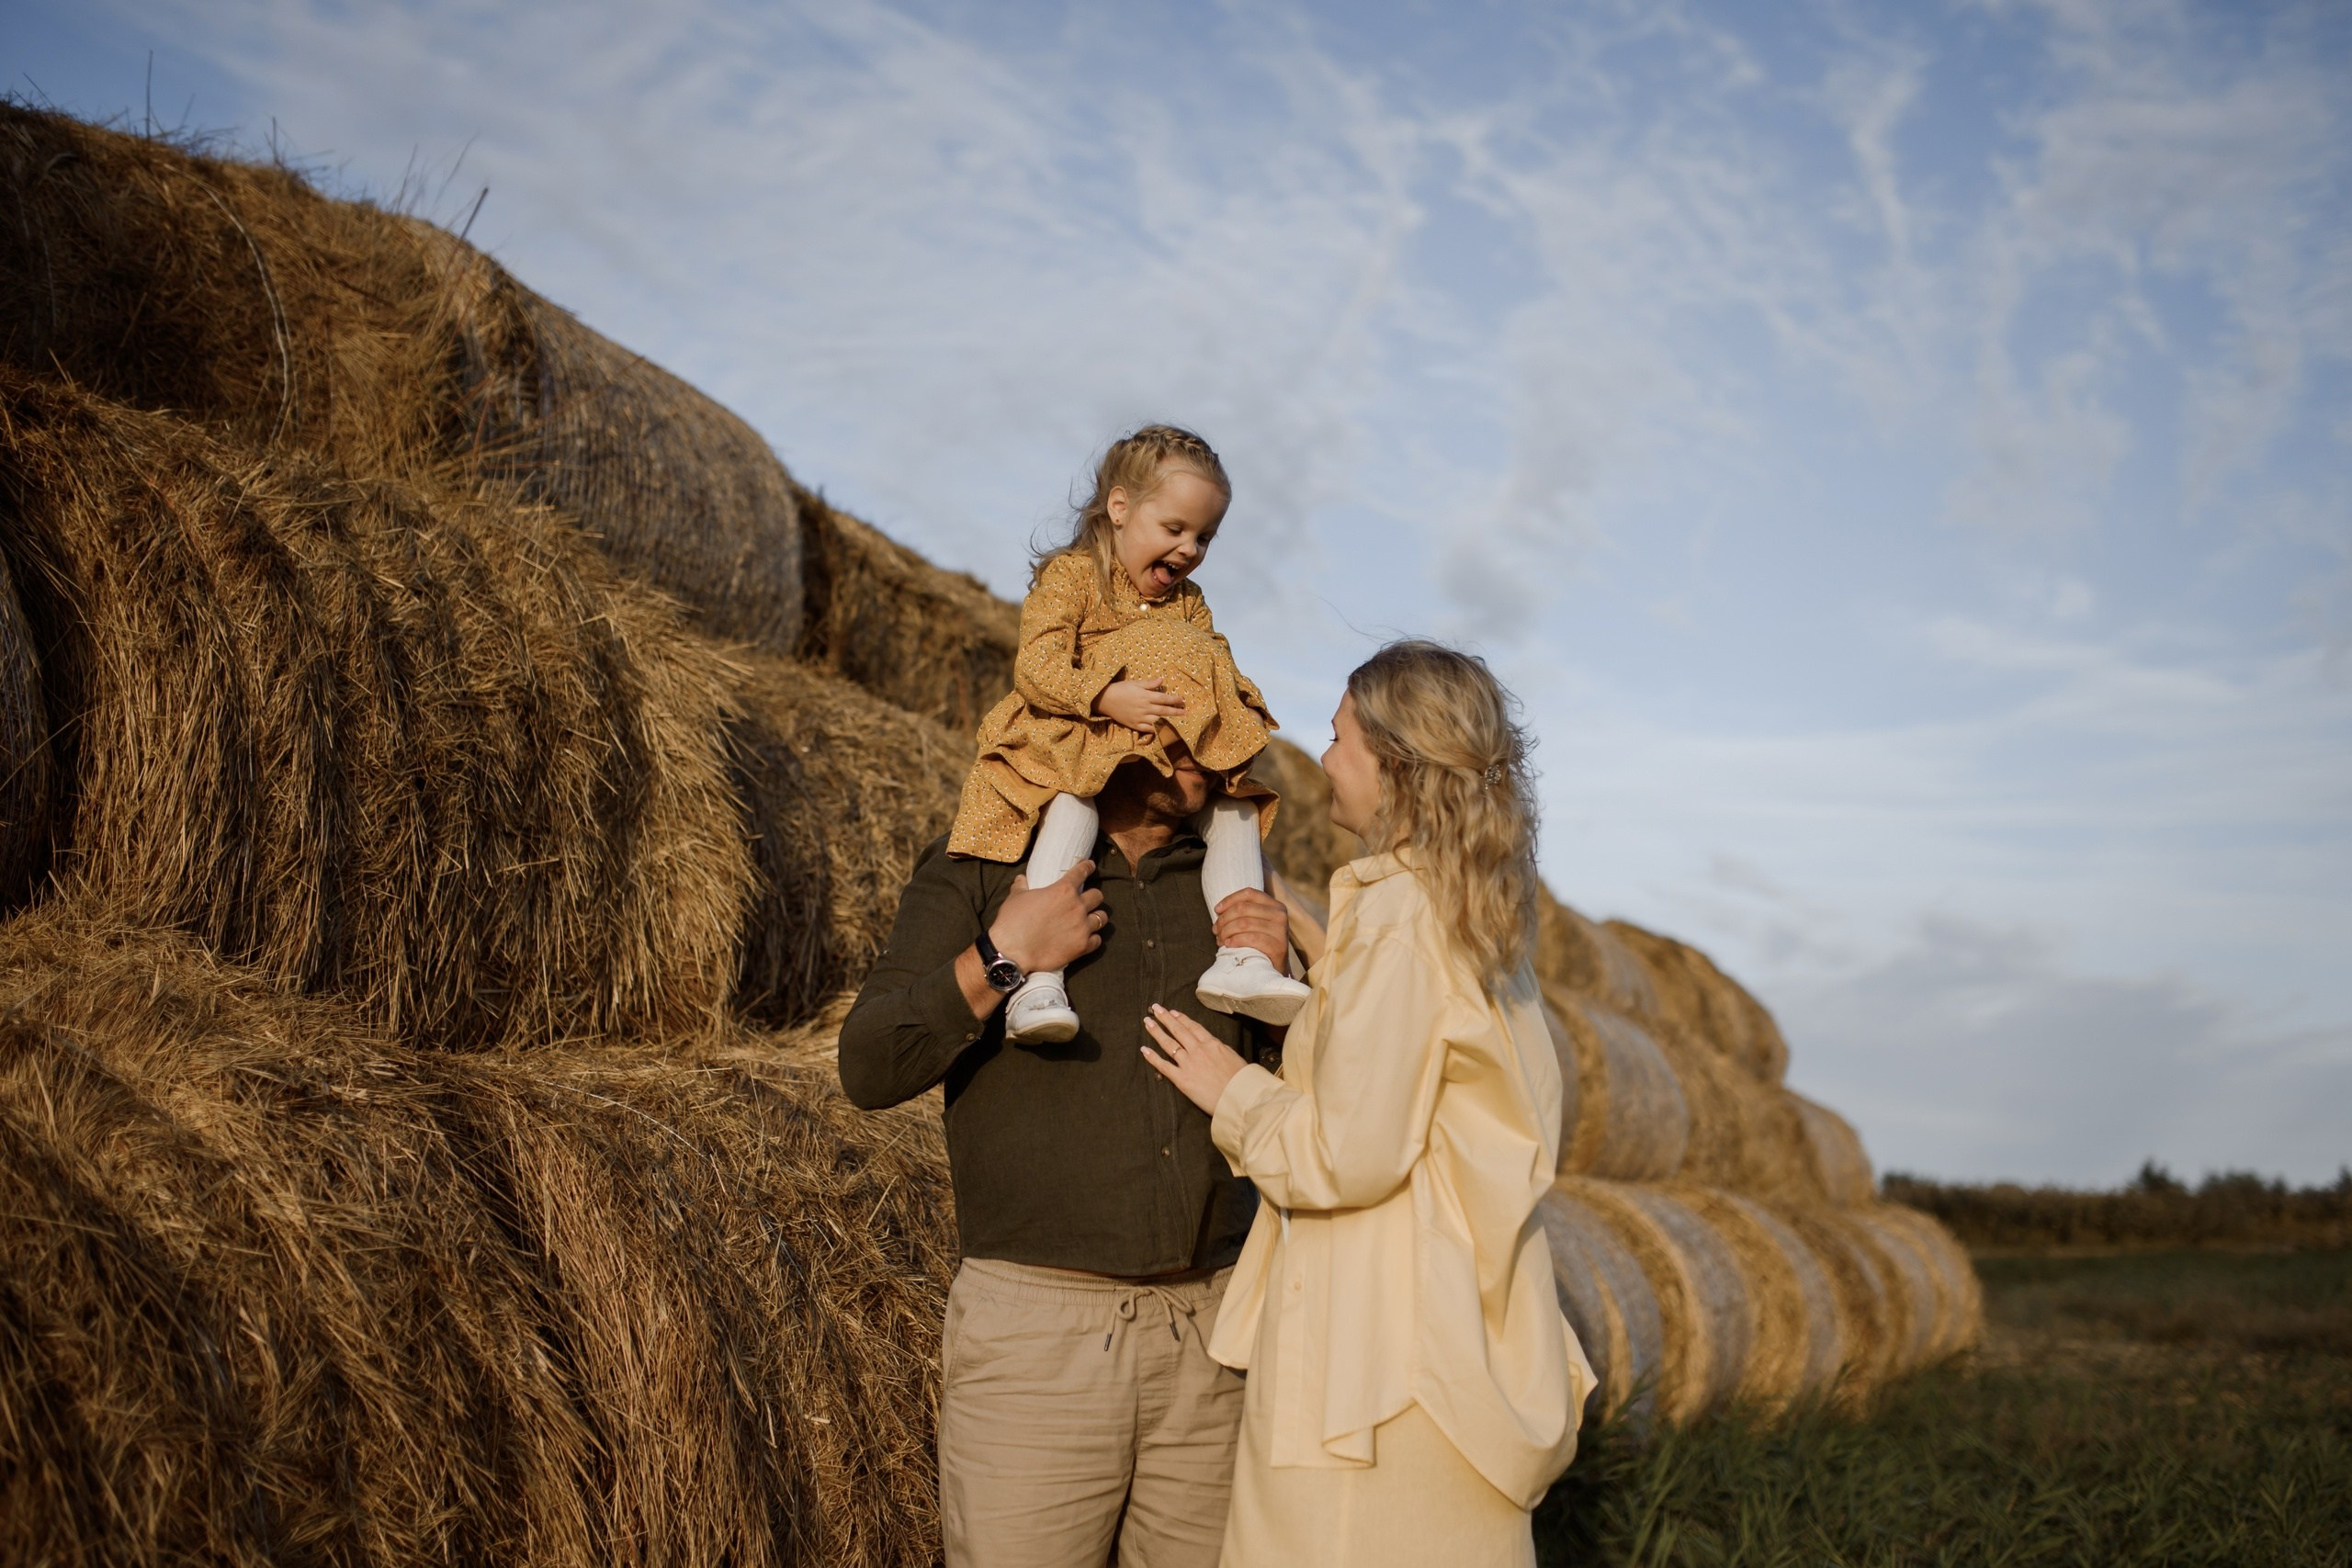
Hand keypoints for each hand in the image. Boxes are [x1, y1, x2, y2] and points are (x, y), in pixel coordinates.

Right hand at [989, 861, 1106, 972]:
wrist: (1012, 950)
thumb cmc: (1012, 921)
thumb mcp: (1016, 897)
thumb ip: (1021, 886)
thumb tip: (1021, 879)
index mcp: (1063, 889)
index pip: (1081, 872)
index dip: (1087, 867)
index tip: (1091, 865)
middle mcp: (1077, 906)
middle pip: (1098, 896)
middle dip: (1093, 896)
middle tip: (1087, 901)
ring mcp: (1082, 927)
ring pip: (1102, 918)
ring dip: (1096, 917)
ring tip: (1090, 920)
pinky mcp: (1082, 946)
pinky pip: (1097, 940)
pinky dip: (1093, 938)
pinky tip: (1086, 938)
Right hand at [1096, 678, 1185, 736]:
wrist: (1104, 699)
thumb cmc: (1120, 689)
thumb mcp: (1135, 683)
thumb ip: (1149, 683)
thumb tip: (1162, 680)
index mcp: (1145, 696)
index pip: (1164, 698)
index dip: (1174, 699)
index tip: (1182, 700)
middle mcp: (1144, 707)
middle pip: (1163, 711)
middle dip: (1176, 711)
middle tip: (1185, 712)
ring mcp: (1139, 717)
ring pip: (1157, 721)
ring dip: (1168, 721)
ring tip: (1177, 722)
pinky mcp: (1134, 725)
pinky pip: (1147, 729)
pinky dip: (1155, 730)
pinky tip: (1162, 730)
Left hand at [1142, 1003, 1248, 1114]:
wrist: (1240, 1096)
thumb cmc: (1241, 1080)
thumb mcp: (1233, 1057)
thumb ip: (1220, 1049)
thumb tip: (1213, 1044)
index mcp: (1212, 1043)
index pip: (1193, 1027)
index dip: (1181, 1018)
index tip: (1173, 1012)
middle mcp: (1198, 1050)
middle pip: (1178, 1030)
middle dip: (1165, 1018)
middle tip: (1155, 1008)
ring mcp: (1189, 1064)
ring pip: (1169, 1044)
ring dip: (1156, 1032)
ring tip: (1147, 1022)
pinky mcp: (1182, 1079)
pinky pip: (1164, 1066)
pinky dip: (1153, 1058)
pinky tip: (1144, 1050)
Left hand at [1213, 887, 1290, 974]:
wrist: (1274, 970)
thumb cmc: (1259, 945)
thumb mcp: (1256, 924)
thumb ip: (1244, 913)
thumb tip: (1219, 910)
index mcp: (1275, 905)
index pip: (1249, 893)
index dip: (1230, 899)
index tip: (1217, 910)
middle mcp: (1280, 915)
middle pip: (1243, 908)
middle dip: (1224, 919)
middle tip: (1216, 930)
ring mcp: (1280, 931)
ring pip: (1244, 923)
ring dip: (1226, 931)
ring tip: (1221, 940)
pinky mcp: (1278, 946)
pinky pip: (1250, 938)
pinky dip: (1235, 941)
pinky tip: (1229, 945)